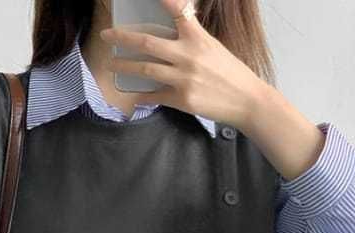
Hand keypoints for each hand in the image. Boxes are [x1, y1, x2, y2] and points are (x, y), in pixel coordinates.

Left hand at [99, 0, 267, 129]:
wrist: (246, 100)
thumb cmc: (232, 73)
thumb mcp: (213, 47)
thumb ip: (192, 40)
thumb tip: (171, 37)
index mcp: (197, 38)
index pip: (176, 10)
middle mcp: (188, 55)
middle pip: (147, 43)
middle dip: (122, 39)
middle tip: (107, 37)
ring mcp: (183, 79)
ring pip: (145, 70)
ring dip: (124, 67)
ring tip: (112, 65)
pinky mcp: (182, 100)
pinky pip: (155, 96)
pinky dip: (142, 96)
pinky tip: (135, 95)